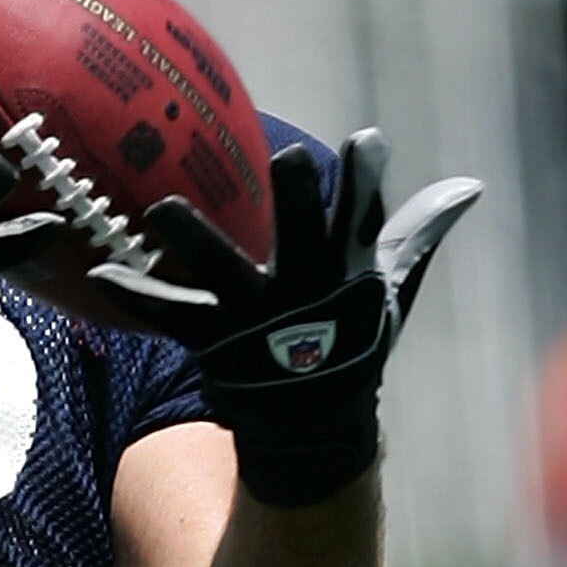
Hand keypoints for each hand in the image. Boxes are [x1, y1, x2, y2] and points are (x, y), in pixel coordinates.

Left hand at [139, 132, 482, 505]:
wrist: (314, 426)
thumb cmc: (352, 340)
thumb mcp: (392, 290)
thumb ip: (420, 233)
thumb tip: (469, 187)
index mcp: (346, 273)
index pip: (364, 218)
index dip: (367, 181)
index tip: (368, 140)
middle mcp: (303, 292)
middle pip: (303, 238)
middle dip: (299, 200)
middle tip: (289, 156)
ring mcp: (256, 319)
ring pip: (224, 272)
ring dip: (193, 240)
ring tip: (160, 209)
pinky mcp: (213, 343)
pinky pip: (168, 316)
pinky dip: (134, 295)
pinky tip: (97, 273)